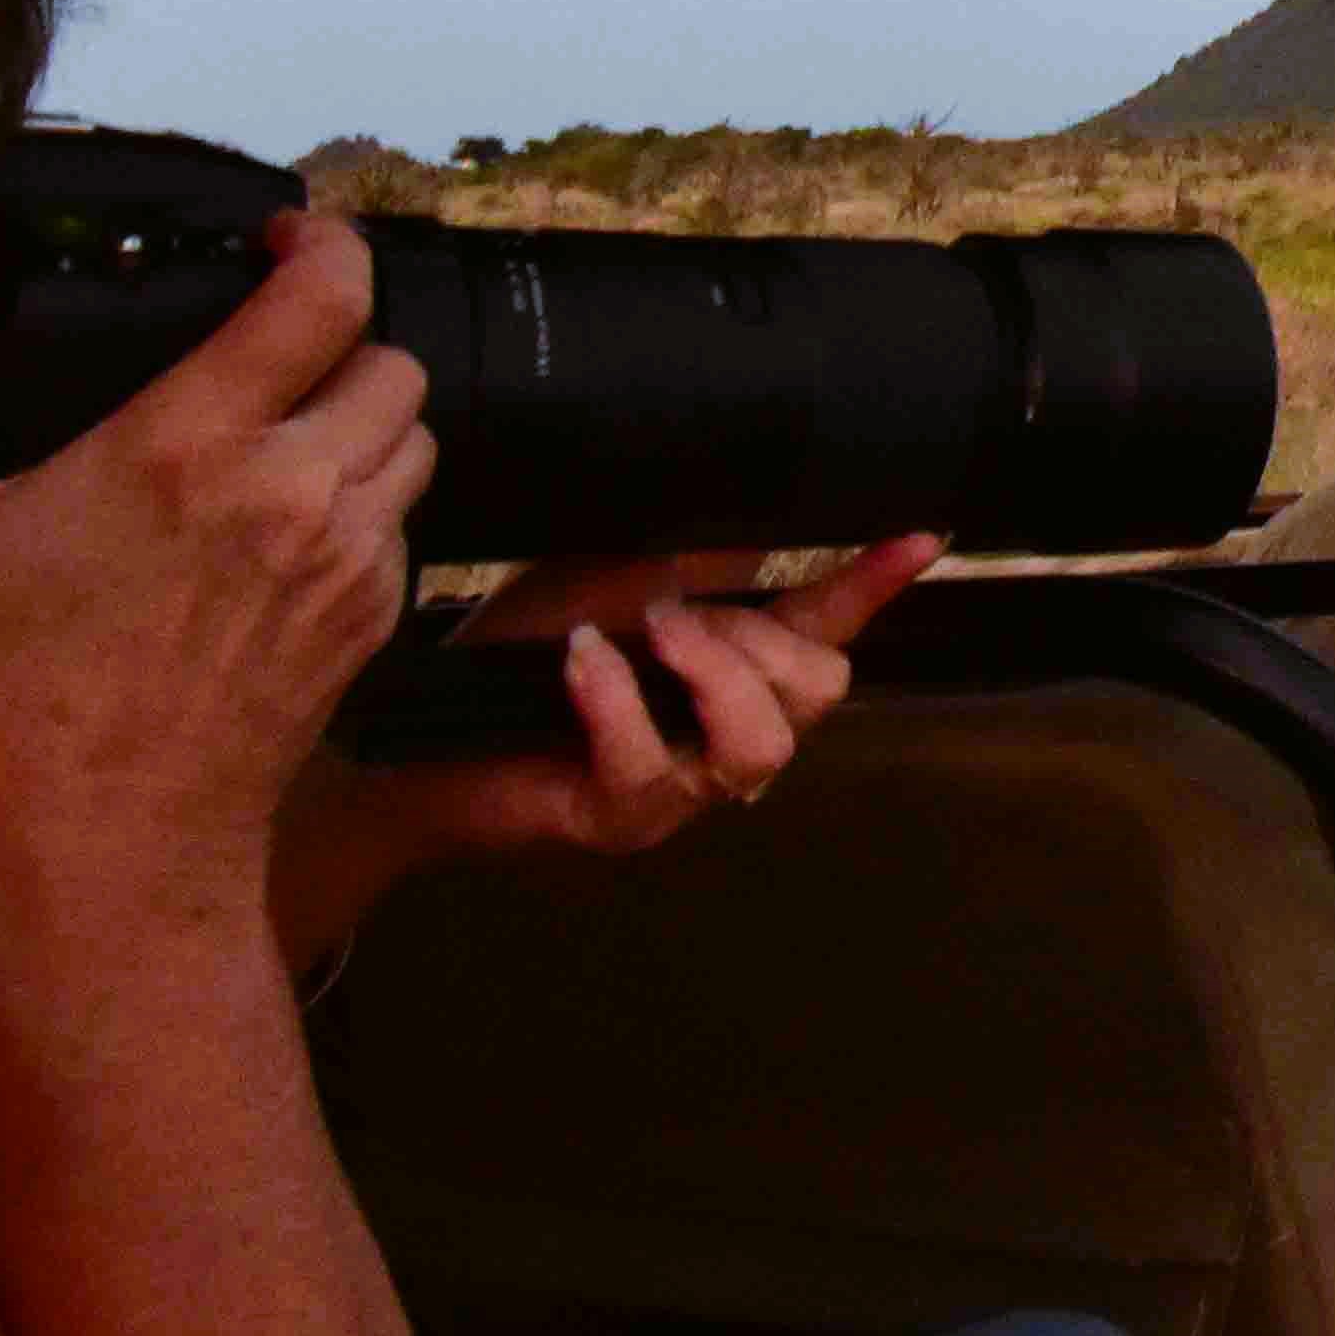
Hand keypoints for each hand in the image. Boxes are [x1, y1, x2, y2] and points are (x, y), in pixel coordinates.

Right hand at [0, 214, 429, 949]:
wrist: (95, 845)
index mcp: (191, 443)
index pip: (328, 293)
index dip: (325, 242)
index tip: (285, 239)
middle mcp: (294, 491)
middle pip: (394, 361)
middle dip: (343, 341)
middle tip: (275, 353)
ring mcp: (345, 562)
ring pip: (415, 442)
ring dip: (365, 423)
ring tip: (285, 438)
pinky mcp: (368, 626)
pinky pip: (405, 528)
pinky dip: (368, 508)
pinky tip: (290, 528)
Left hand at [267, 537, 947, 954]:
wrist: (414, 731)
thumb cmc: (515, 654)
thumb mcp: (614, 575)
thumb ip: (695, 557)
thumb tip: (767, 514)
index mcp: (729, 664)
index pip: (827, 624)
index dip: (877, 584)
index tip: (920, 536)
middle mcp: (719, 733)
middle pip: (819, 689)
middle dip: (761, 634)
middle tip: (675, 609)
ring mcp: (679, 787)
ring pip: (761, 742)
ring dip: (710, 671)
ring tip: (646, 633)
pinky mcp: (622, 822)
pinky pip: (657, 766)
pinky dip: (619, 700)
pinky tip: (580, 665)